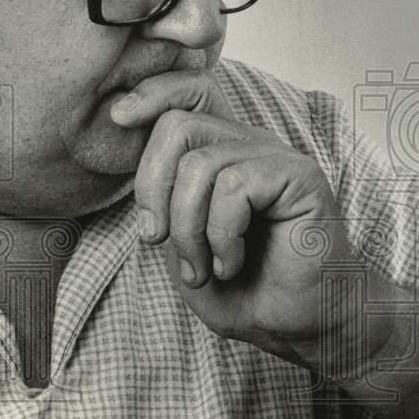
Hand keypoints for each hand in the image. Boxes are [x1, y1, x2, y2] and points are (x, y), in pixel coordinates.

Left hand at [111, 69, 369, 368]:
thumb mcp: (183, 248)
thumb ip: (163, 204)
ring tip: (205, 268)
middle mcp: (252, 147)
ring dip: (188, 230)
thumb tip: (135, 158)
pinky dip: (221, 235)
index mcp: (225, 154)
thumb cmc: (246, 291)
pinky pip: (234, 187)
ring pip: (199, 165)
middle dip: (152, 188)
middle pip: (179, 125)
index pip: (186, 94)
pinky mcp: (300, 177)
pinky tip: (232, 263)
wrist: (301, 325)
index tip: (116, 117)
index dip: (150, 93)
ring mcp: (278, 159)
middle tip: (158, 240)